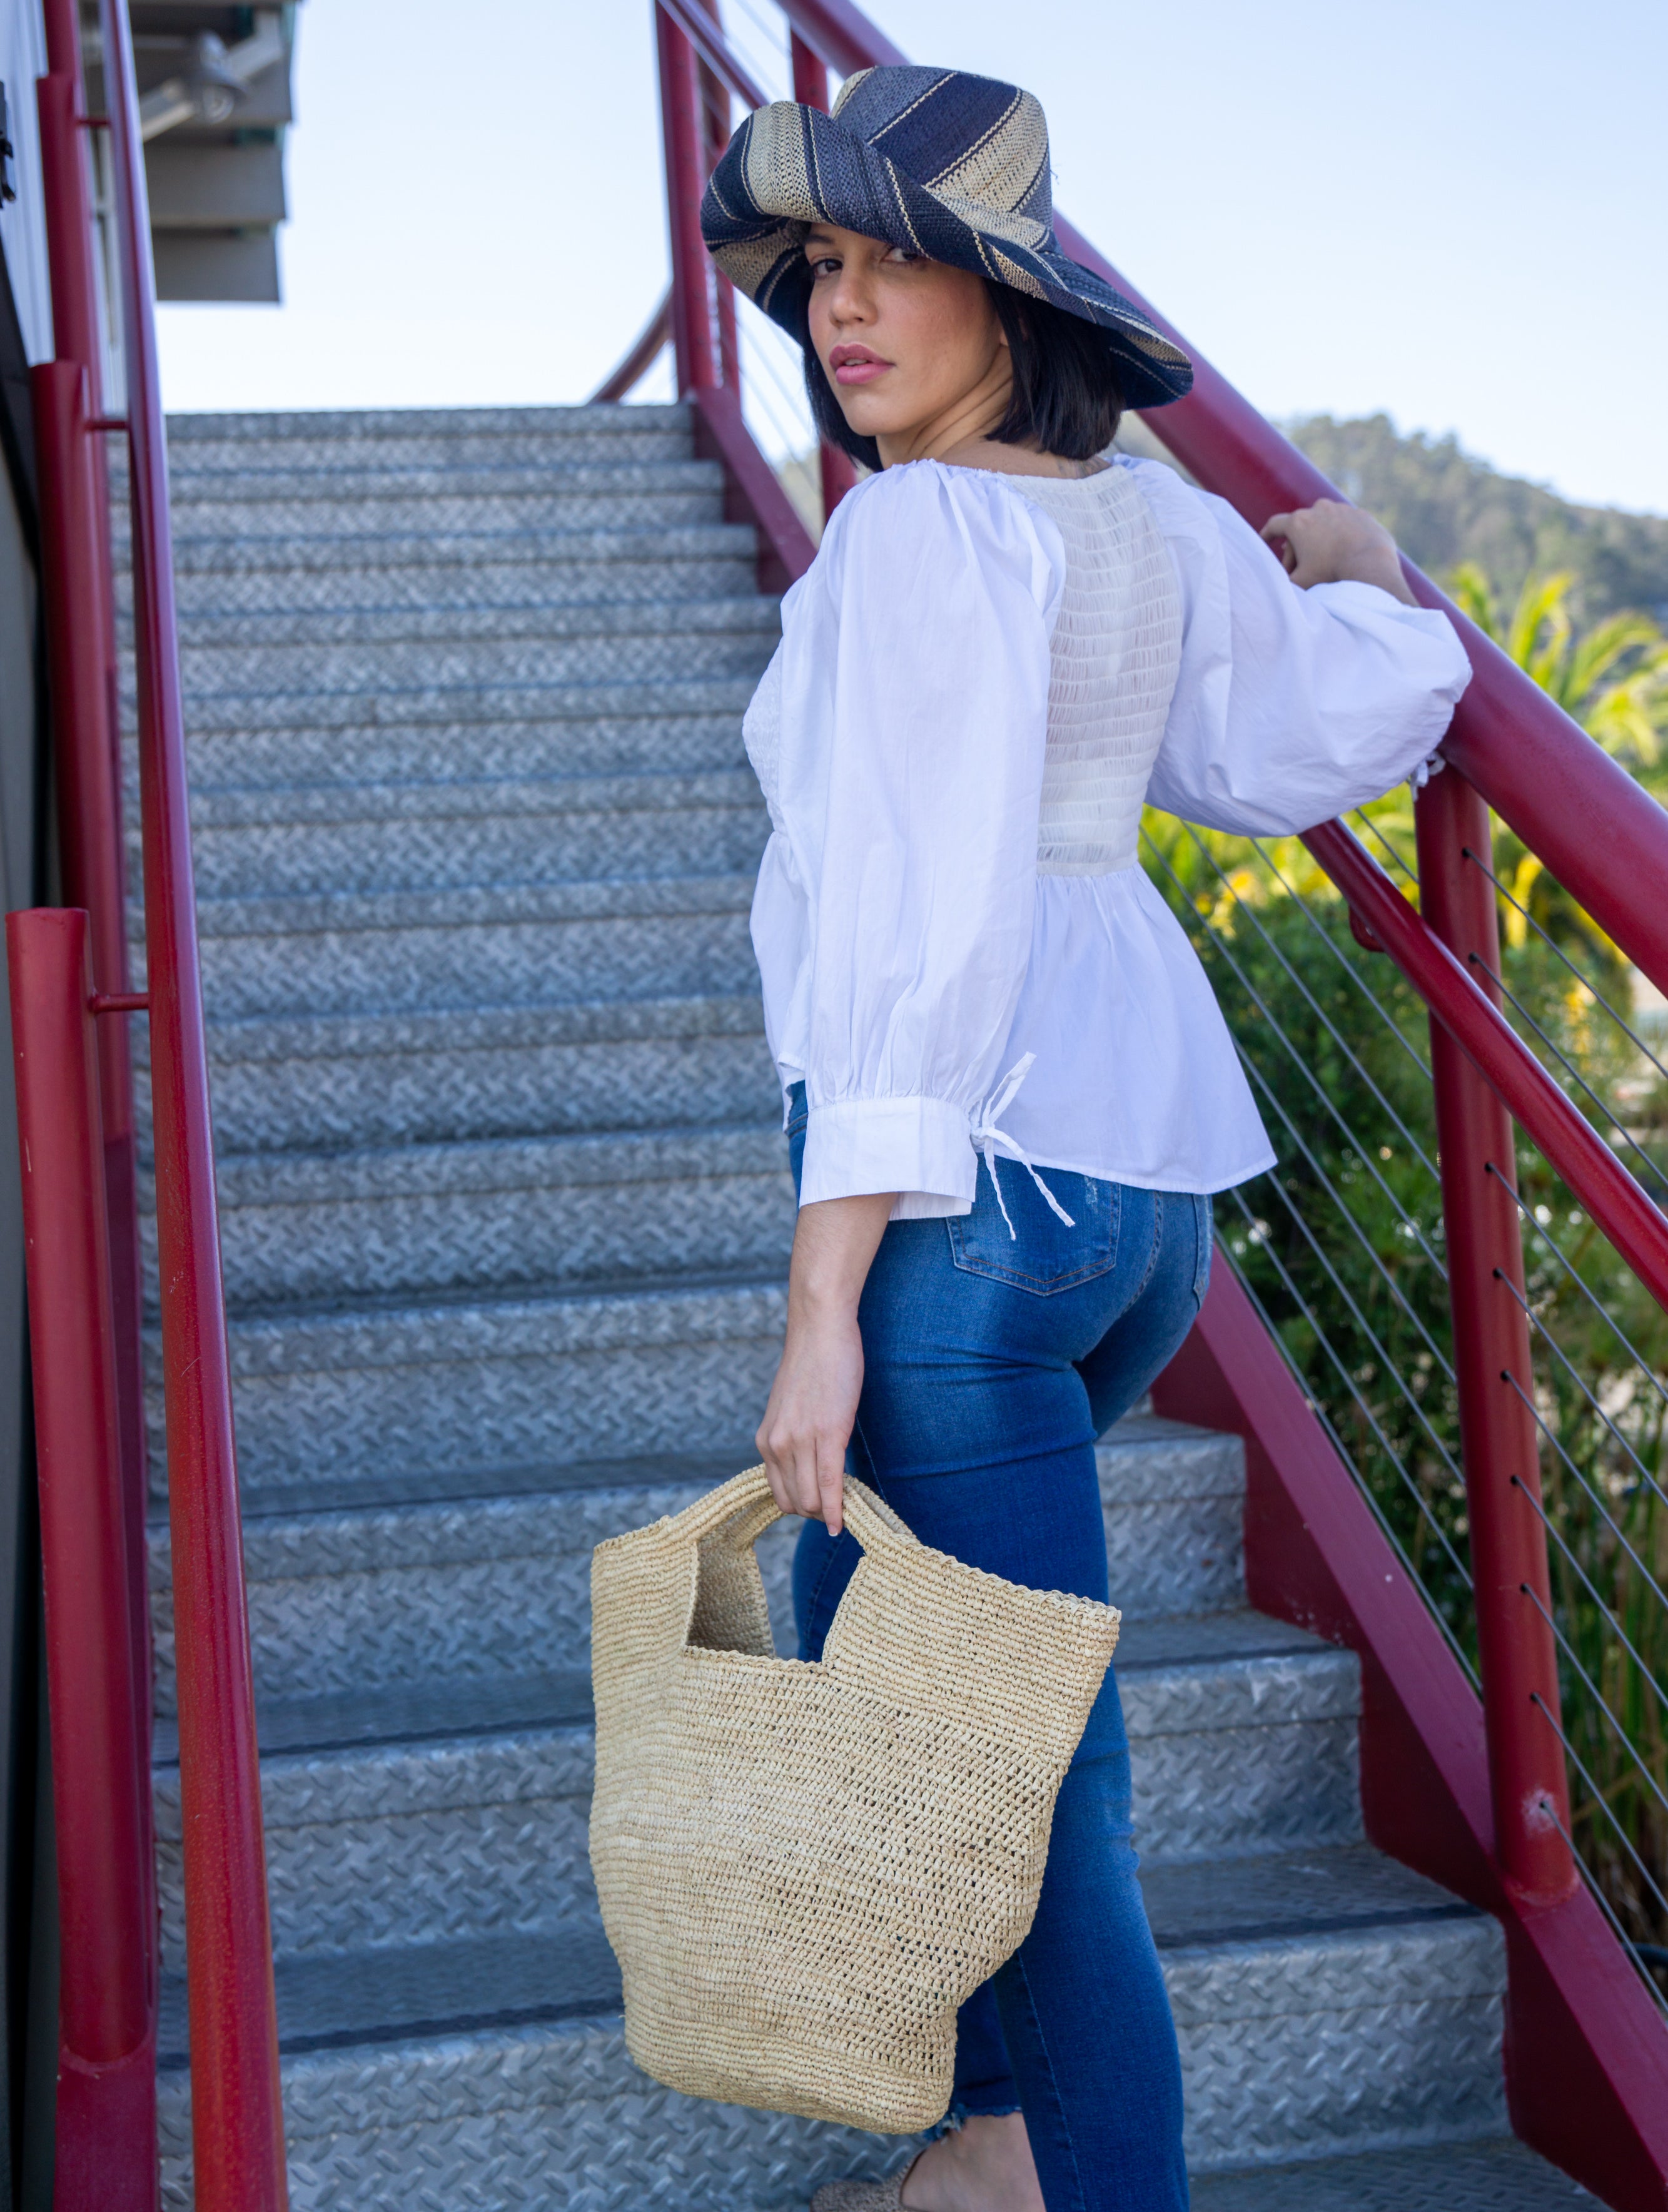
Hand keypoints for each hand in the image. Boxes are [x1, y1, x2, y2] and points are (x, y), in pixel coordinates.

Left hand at [757, 1298, 865, 1533]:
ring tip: (845, 1509)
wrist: (820, 1330)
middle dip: (817, 1513)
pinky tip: (843, 1522)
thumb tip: (807, 1468)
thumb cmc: (813, 1366)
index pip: (779, 1494)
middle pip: (795, 1503)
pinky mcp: (828, 1433)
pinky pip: (830, 1484)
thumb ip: (793, 1438)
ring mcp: (800, 1440)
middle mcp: (777, 1445)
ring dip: (828, 1513)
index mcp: (766, 1441)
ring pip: (811, 1499)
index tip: (821, 1510)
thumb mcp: (791, 1410)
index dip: (802, 1508)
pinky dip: (837, 1509)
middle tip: (838, 1510)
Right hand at [1261, 498, 1416, 605]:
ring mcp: (1341, 508)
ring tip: (1323, 559)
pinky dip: (1341, 536)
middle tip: (1298, 568)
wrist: (1371, 565)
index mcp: (1299, 522)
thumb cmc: (1332, 574)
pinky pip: (1345, 524)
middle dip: (1296, 547)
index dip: (1266, 535)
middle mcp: (1318, 509)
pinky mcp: (1360, 513)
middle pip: (1300, 527)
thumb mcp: (1301, 582)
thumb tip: (1274, 584)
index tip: (1264, 541)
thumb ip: (1284, 580)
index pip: (1275, 525)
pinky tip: (1344, 553)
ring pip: (1323, 523)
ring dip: (1319, 539)